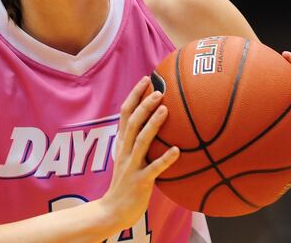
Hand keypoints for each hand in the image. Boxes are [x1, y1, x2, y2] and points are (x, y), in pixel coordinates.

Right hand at [101, 76, 179, 227]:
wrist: (113, 210)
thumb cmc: (126, 183)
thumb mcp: (129, 158)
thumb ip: (139, 142)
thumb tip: (156, 125)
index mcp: (122, 143)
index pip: (125, 113)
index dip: (134, 96)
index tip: (145, 79)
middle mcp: (125, 151)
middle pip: (132, 122)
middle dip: (144, 104)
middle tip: (158, 90)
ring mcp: (131, 165)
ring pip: (141, 140)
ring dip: (153, 124)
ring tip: (166, 109)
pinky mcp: (140, 181)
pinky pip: (153, 168)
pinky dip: (165, 159)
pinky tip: (177, 152)